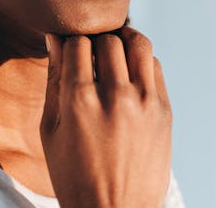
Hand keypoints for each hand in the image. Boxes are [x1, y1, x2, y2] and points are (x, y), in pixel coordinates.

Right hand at [40, 27, 171, 207]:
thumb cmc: (74, 175)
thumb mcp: (50, 130)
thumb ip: (54, 81)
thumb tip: (54, 40)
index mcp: (80, 101)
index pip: (77, 44)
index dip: (70, 42)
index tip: (69, 49)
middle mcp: (115, 96)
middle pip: (107, 40)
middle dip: (95, 40)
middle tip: (89, 51)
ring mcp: (145, 103)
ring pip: (137, 43)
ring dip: (122, 40)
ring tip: (113, 49)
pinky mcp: (165, 111)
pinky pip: (154, 66)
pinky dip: (140, 61)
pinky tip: (129, 72)